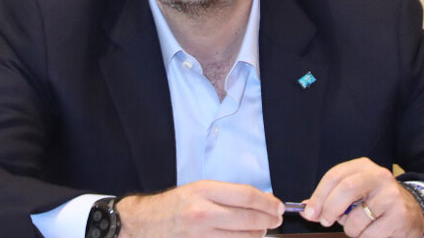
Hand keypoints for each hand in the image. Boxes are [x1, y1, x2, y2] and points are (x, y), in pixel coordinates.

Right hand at [116, 180, 284, 237]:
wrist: (145, 223)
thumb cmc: (176, 204)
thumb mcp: (199, 189)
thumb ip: (228, 195)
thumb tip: (261, 201)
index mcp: (204, 191)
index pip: (246, 196)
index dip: (268, 203)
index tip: (278, 206)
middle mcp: (203, 212)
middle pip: (249, 218)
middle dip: (268, 220)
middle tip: (277, 219)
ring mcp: (201, 235)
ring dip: (258, 235)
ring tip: (262, 230)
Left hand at [301, 158, 423, 236]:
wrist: (414, 211)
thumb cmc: (376, 202)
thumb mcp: (355, 192)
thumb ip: (331, 198)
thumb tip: (307, 208)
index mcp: (363, 166)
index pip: (335, 176)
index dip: (318, 195)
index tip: (309, 212)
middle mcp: (379, 176)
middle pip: (346, 190)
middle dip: (329, 209)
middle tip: (325, 221)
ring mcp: (391, 196)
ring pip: (356, 219)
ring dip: (350, 230)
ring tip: (360, 226)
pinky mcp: (399, 217)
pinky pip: (369, 235)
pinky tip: (374, 232)